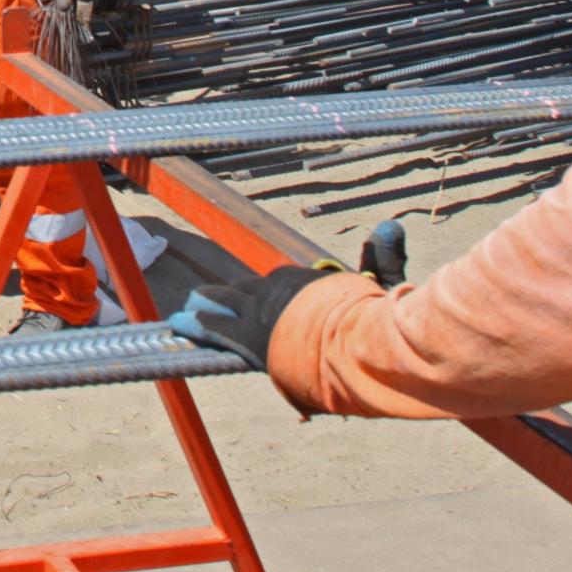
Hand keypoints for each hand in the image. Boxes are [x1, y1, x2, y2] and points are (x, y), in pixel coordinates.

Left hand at [168, 221, 407, 365]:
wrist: (352, 344)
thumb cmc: (372, 320)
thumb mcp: (386, 286)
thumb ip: (385, 259)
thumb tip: (391, 228)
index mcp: (305, 281)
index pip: (282, 283)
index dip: (274, 291)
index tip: (267, 294)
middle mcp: (279, 290)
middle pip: (251, 289)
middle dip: (236, 294)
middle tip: (215, 295)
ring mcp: (260, 311)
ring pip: (228, 301)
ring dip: (211, 302)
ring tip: (193, 302)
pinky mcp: (248, 335)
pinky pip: (215, 327)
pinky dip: (198, 324)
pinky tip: (180, 323)